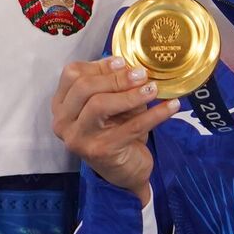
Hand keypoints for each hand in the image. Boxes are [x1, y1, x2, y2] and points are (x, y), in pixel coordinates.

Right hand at [51, 57, 180, 203]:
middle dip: (115, 78)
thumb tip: (131, 66)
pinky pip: (130, 127)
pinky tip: (172, 106)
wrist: (125, 171)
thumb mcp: (113, 104)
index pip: (72, 75)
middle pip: (83, 87)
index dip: (99, 66)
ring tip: (153, 89)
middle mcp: (62, 122)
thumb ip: (115, 85)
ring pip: (99, 105)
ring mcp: (79, 138)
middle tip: (142, 75)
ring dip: (130, 94)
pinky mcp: (101, 151)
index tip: (124, 63)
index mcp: (61, 106)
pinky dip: (155, 115)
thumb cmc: (117, 131)